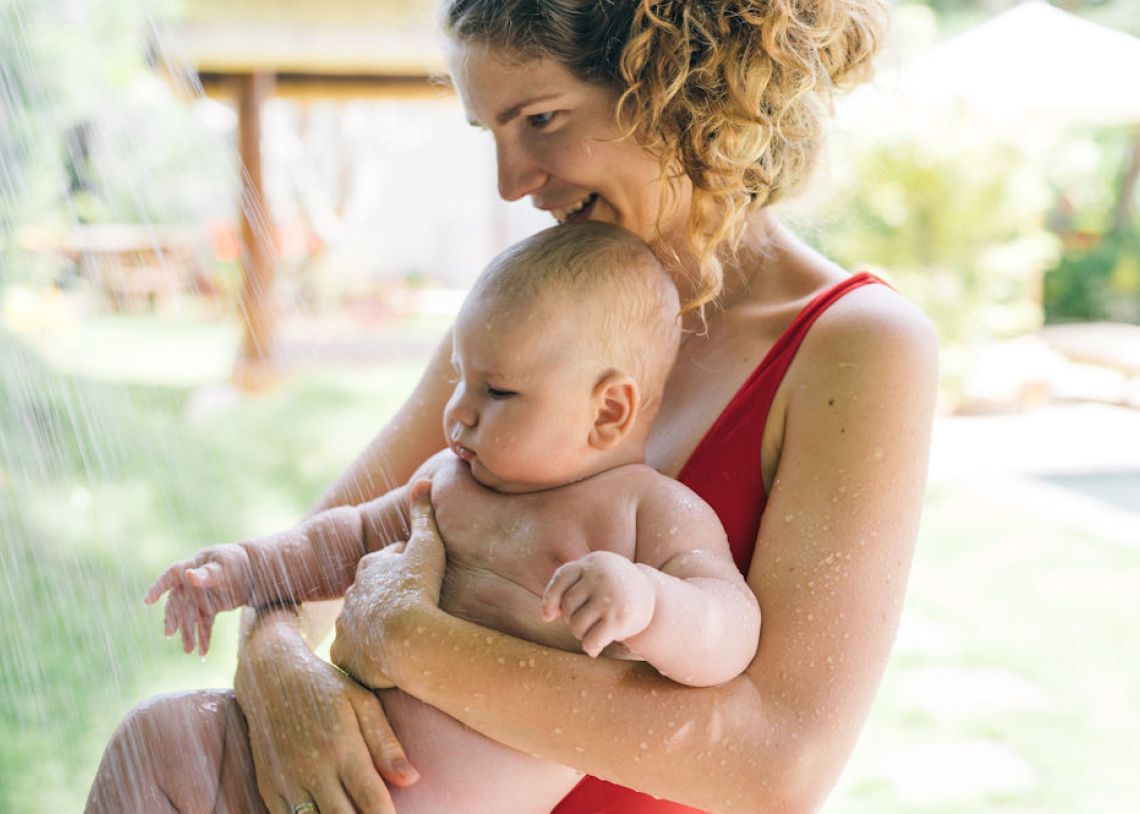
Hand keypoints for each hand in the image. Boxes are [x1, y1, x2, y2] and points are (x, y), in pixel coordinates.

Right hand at [144, 543, 253, 656]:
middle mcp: (190, 585)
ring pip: (189, 618)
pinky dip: (203, 638)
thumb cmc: (236, 562)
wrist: (253, 572)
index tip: (147, 600)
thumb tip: (189, 574)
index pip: (170, 577)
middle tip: (170, 634)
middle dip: (173, 619)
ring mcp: (199, 598)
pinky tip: (203, 654)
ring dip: (188, 633)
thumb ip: (208, 573)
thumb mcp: (225, 565)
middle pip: (177, 603)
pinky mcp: (209, 609)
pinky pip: (203, 625)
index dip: (158, 588)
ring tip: (188, 650)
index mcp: (191, 567)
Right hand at [235, 623, 418, 813]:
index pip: (372, 802)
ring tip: (353, 812)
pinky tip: (328, 812)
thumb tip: (412, 779)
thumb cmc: (325, 688)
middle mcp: (313, 770)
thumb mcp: (362, 703)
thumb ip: (386, 743)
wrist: (270, 678)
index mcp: (342, 749)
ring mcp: (287, 783)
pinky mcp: (269, 789)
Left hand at [331, 479, 445, 688]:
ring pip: (359, 624)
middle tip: (412, 611)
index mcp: (369, 566)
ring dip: (375, 629)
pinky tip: (386, 662)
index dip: (403, 571)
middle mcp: (350, 594)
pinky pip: (354, 655)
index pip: (385, 564)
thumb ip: (424, 514)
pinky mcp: (344, 655)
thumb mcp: (428, 545)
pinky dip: (367, 657)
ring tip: (400, 640)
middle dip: (385, 599)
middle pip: (370, 594)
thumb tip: (423, 482)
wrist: (408, 639)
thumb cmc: (420, 589)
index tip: (420, 582)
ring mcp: (345, 626)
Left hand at [542, 551, 655, 657]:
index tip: (549, 616)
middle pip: (568, 605)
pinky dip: (589, 647)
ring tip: (591, 631)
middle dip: (571, 618)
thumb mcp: (595, 576)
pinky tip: (594, 649)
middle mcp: (600, 576)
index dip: (550, 599)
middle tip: (586, 620)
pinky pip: (591, 640)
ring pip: (576, 624)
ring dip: (580, 634)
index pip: (562, 578)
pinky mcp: (618, 618)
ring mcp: (609, 597)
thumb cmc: (612, 589)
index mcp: (593, 562)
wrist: (652, 596)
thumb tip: (547, 614)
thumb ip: (570, 587)